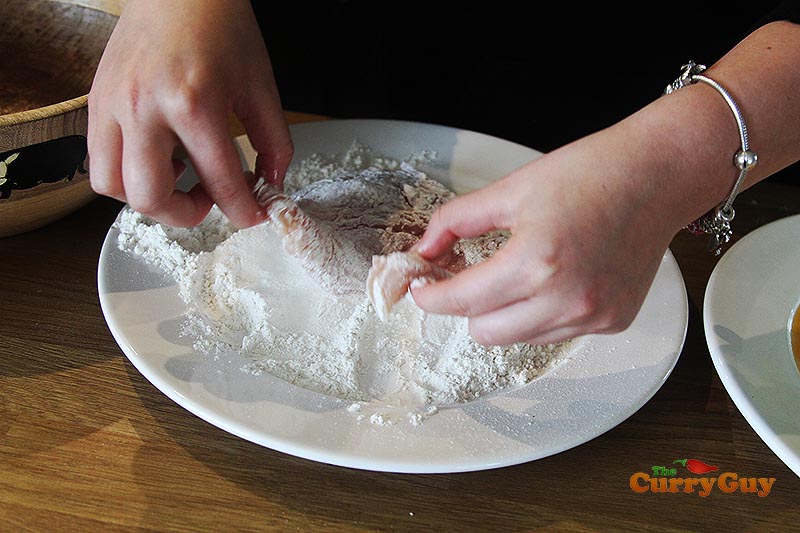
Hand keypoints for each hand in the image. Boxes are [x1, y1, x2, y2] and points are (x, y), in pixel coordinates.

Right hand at [88, 0, 292, 227]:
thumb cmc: (220, 27)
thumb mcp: (261, 85)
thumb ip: (274, 141)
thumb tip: (272, 184)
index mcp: (194, 103)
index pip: (219, 182)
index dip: (242, 211)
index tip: (252, 215)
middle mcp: (144, 108)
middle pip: (148, 197)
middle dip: (184, 214)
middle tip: (208, 200)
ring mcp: (111, 105)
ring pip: (109, 186)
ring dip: (146, 197)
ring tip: (178, 177)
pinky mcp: (94, 101)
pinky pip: (98, 159)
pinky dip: (126, 173)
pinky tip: (157, 155)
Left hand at [410, 127, 684, 345]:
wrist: (656, 177)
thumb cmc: (591, 173)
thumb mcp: (511, 189)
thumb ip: (457, 221)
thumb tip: (425, 248)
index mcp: (536, 261)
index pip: (462, 300)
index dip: (431, 296)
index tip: (421, 289)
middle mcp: (566, 299)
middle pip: (484, 333)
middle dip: (466, 306)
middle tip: (466, 277)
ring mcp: (593, 316)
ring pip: (518, 338)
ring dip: (503, 313)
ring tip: (516, 273)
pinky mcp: (612, 322)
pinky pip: (555, 333)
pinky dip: (540, 314)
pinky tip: (554, 279)